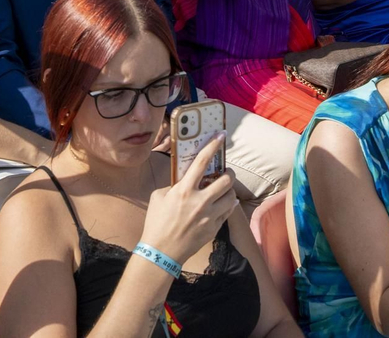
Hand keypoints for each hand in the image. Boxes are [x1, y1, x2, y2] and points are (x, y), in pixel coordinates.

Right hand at [139, 135, 237, 264]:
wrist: (161, 252)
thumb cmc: (156, 222)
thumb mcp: (159, 197)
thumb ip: (174, 185)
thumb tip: (186, 179)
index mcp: (184, 190)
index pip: (202, 162)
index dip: (213, 146)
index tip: (221, 136)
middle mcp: (200, 202)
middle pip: (226, 180)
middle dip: (229, 173)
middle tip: (225, 172)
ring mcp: (209, 216)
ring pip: (231, 197)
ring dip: (229, 190)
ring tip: (224, 190)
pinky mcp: (214, 229)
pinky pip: (228, 212)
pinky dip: (227, 205)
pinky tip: (222, 204)